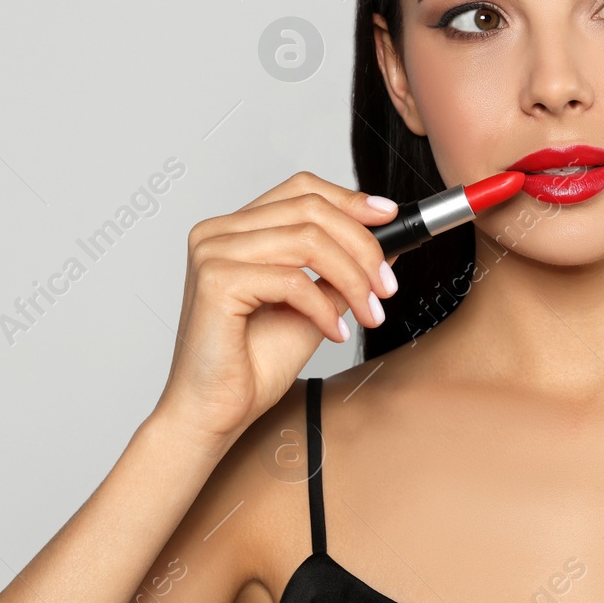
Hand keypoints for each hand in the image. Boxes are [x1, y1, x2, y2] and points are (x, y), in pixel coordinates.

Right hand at [149, 171, 397, 447]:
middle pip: (310, 209)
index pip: (301, 189)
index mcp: (237, 230)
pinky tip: (334, 333)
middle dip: (362, 245)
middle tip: (387, 285)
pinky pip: (292, 280)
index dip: (351, 199)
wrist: (215, 413)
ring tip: (369, 312)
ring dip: (352, 279)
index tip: (390, 218)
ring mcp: (213, 252)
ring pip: (307, 241)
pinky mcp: (215, 281)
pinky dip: (323, 307)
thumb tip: (388, 244)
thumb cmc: (252, 365)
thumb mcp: (315, 305)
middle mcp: (219, 232)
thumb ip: (340, 271)